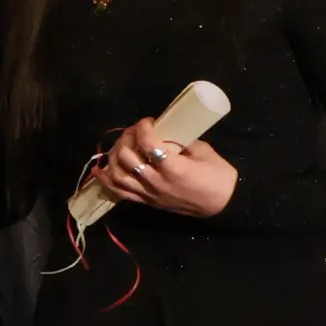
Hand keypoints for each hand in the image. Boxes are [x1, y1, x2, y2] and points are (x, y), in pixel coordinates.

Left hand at [101, 118, 237, 217]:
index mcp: (173, 168)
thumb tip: (163, 131)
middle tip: (134, 131)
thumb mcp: (203, 151)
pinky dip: (106, 180)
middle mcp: (156, 181)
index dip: (143, 128)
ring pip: (118, 174)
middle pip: (127, 157)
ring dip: (113, 156)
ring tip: (120, 145)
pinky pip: (120, 192)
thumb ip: (181, 141)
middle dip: (126, 138)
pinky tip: (100, 170)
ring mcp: (149, 193)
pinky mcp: (147, 201)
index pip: (147, 144)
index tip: (148, 121)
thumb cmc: (219, 176)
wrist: (225, 205)